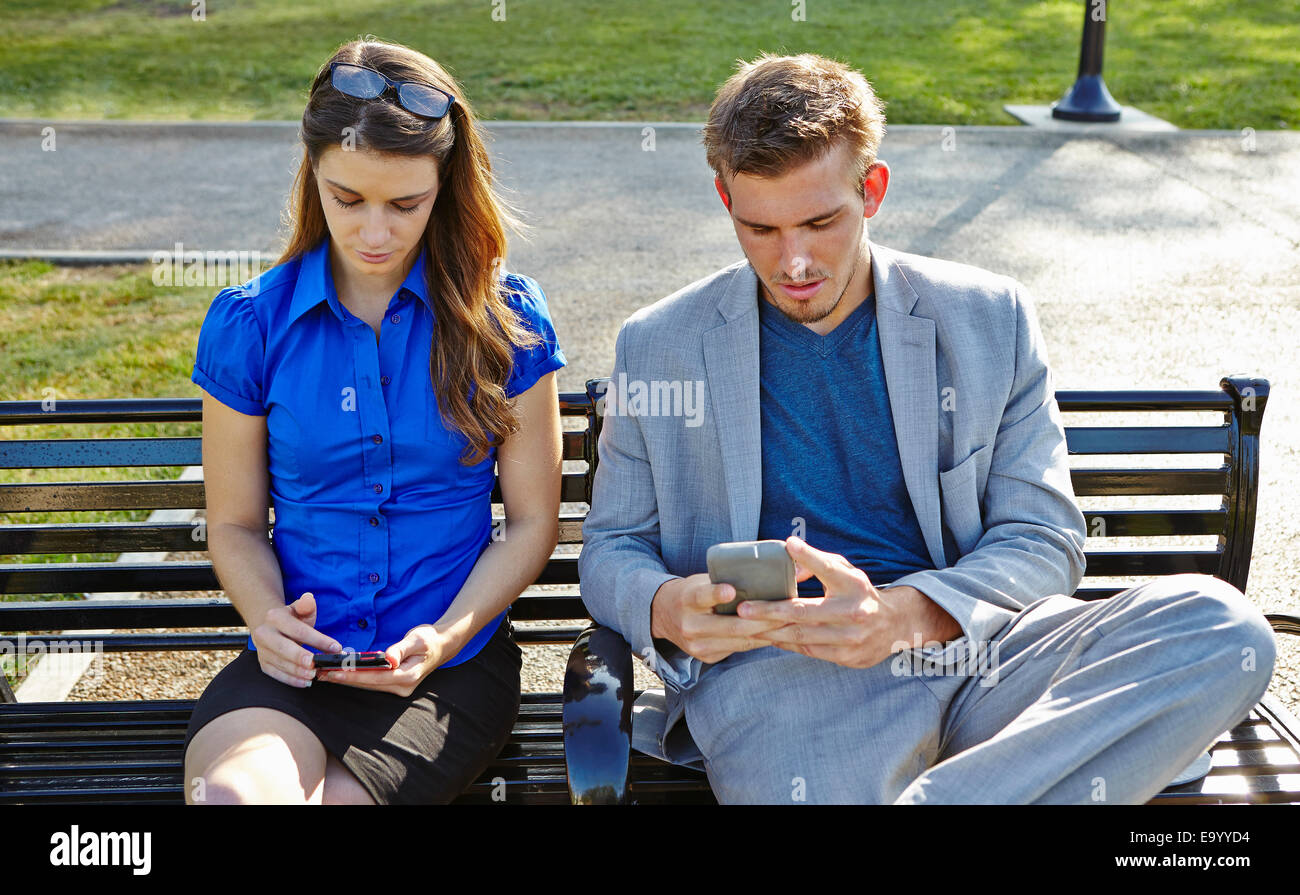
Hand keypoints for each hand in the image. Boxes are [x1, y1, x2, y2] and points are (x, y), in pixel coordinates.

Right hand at [249, 592, 341, 687]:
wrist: (269, 626)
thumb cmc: (291, 618)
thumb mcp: (300, 608)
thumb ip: (307, 605)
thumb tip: (309, 599)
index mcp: (275, 617)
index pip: (299, 630)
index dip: (318, 640)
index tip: (335, 647)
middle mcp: (264, 633)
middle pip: (284, 648)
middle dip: (301, 658)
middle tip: (316, 665)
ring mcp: (262, 650)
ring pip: (280, 663)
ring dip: (298, 672)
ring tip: (314, 675)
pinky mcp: (263, 663)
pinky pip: (276, 674)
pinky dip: (291, 680)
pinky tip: (305, 682)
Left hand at [318, 625, 447, 696]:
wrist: (443, 645)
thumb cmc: (430, 639)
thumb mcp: (417, 639)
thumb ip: (401, 648)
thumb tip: (388, 658)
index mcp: (408, 676)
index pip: (375, 678)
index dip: (354, 676)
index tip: (335, 672)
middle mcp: (403, 687)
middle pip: (369, 685)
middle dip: (344, 679)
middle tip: (321, 674)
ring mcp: (399, 689)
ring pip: (369, 686)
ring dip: (348, 680)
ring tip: (325, 675)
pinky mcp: (395, 686)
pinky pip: (372, 683)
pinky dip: (357, 679)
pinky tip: (342, 674)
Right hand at [650, 573, 787, 664]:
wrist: (663, 615)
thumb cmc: (692, 592)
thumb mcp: (702, 580)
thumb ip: (727, 579)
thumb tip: (769, 572)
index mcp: (687, 599)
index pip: (701, 596)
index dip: (716, 594)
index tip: (730, 590)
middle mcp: (690, 625)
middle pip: (731, 626)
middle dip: (763, 621)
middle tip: (787, 614)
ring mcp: (697, 645)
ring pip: (739, 641)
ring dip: (766, 634)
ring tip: (788, 626)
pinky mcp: (706, 657)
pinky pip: (737, 649)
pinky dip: (757, 641)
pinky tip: (774, 635)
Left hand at [738, 537, 946, 668]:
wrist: (895, 627)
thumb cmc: (859, 593)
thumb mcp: (846, 572)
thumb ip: (819, 562)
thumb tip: (789, 548)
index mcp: (854, 585)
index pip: (830, 568)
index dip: (809, 556)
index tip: (789, 544)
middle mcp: (854, 612)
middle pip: (804, 613)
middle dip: (770, 612)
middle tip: (742, 610)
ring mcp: (851, 639)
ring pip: (802, 636)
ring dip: (771, 632)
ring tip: (745, 627)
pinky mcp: (848, 658)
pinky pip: (809, 651)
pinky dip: (786, 643)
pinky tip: (768, 637)